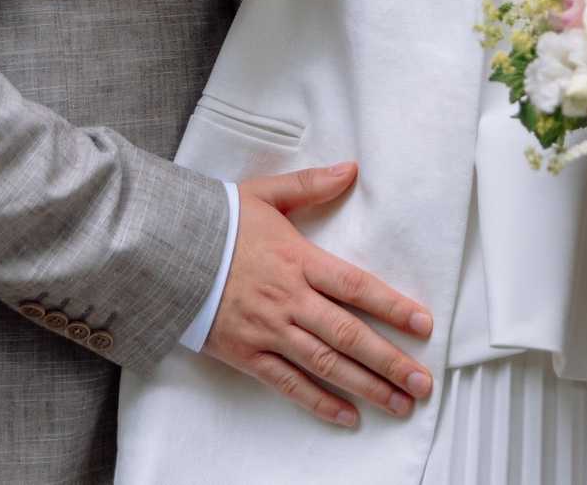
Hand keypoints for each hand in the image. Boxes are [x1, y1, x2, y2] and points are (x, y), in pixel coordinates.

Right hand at [202, 163, 435, 427]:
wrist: (164, 249)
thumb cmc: (216, 222)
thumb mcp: (264, 194)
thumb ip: (310, 186)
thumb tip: (350, 170)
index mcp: (298, 259)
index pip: (356, 287)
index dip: (392, 307)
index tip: (423, 325)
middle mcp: (288, 299)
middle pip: (348, 334)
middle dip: (390, 360)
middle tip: (422, 382)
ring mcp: (268, 329)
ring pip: (325, 364)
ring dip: (366, 386)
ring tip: (398, 404)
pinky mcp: (246, 353)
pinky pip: (288, 383)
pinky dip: (319, 402)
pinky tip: (347, 416)